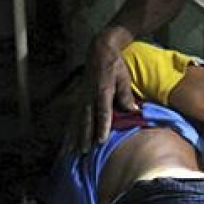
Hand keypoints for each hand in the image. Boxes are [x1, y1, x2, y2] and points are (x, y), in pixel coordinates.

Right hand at [76, 33, 136, 151]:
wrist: (99, 51)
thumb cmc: (115, 65)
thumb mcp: (124, 78)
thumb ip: (126, 95)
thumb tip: (134, 111)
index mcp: (102, 90)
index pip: (102, 111)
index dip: (102, 126)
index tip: (101, 140)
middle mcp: (89, 96)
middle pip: (87, 119)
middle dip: (85, 136)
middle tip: (84, 152)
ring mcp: (82, 98)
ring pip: (78, 121)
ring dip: (75, 137)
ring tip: (73, 152)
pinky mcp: (79, 99)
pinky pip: (74, 117)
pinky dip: (71, 131)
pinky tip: (69, 142)